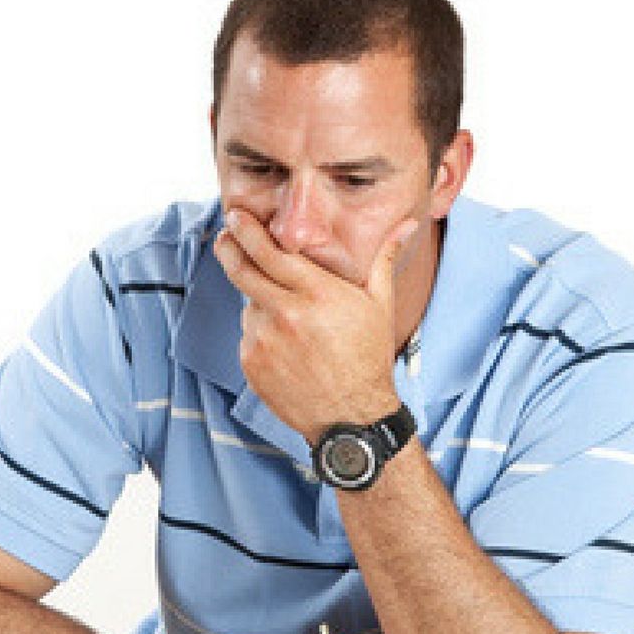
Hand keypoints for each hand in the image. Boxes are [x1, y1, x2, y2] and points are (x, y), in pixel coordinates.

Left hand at [214, 209, 415, 442]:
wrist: (352, 417)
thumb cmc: (368, 357)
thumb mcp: (379, 306)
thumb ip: (385, 259)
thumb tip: (407, 225)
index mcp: (318, 294)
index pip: (271, 252)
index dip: (248, 231)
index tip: (237, 215)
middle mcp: (287, 314)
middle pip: (243, 271)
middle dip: (230, 248)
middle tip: (226, 236)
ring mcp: (265, 340)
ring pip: (249, 305)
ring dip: (260, 303)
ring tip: (292, 323)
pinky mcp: (251, 363)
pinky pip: (248, 334)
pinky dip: (260, 333)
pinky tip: (286, 347)